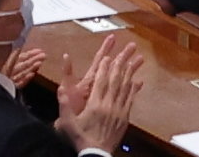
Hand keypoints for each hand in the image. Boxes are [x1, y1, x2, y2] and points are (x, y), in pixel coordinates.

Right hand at [61, 36, 151, 153]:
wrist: (96, 154)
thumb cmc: (80, 137)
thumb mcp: (67, 121)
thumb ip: (64, 104)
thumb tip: (60, 88)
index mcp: (95, 105)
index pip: (101, 82)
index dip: (105, 68)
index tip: (108, 55)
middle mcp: (109, 106)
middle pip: (116, 82)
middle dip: (120, 65)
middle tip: (124, 52)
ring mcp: (119, 112)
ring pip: (125, 89)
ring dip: (129, 74)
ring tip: (134, 61)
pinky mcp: (124, 118)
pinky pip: (130, 100)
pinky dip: (134, 89)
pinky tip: (137, 81)